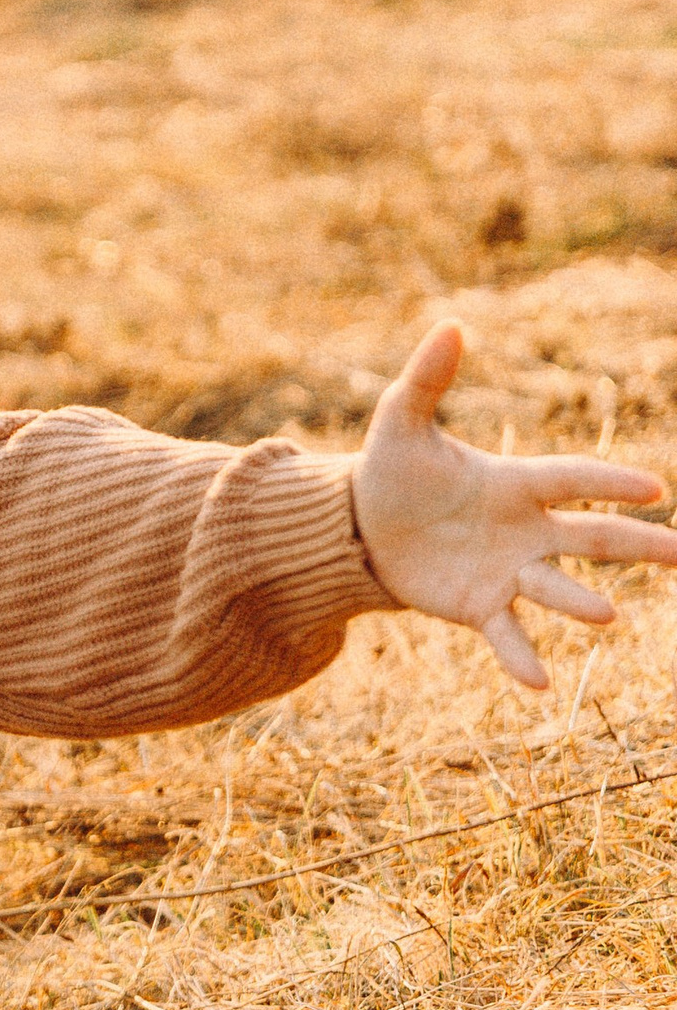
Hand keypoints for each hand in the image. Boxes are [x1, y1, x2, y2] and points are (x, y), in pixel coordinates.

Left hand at [352, 322, 676, 687]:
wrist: (361, 526)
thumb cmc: (393, 469)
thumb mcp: (399, 422)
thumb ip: (426, 380)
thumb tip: (450, 325)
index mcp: (515, 482)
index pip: (571, 479)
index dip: (609, 482)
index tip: (656, 489)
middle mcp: (525, 530)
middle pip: (592, 536)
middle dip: (638, 545)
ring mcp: (506, 572)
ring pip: (555, 587)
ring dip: (580, 601)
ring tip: (608, 616)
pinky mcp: (479, 607)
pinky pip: (507, 634)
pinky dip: (522, 658)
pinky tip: (541, 684)